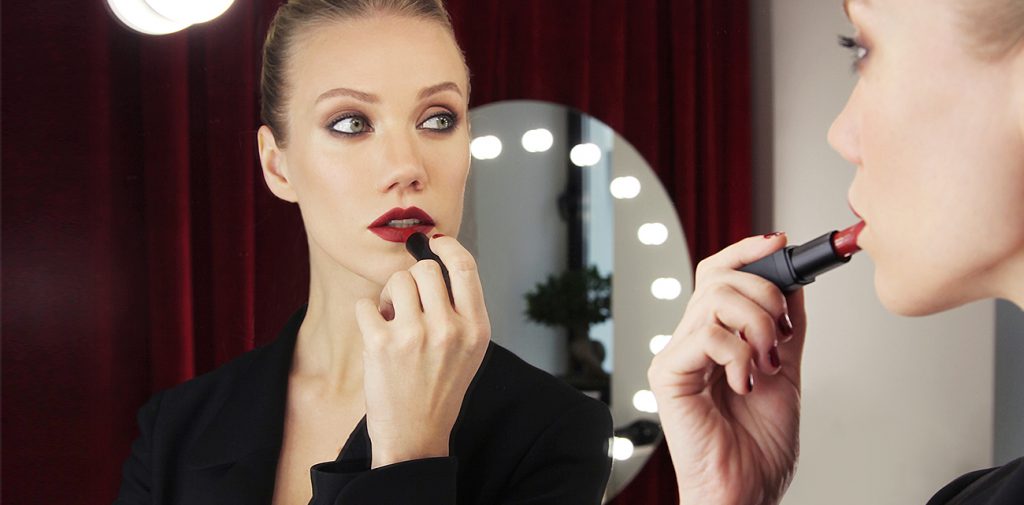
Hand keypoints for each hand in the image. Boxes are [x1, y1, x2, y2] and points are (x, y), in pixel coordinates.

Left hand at [354, 235, 490, 467]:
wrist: (415, 436)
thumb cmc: (440, 389)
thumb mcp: (469, 350)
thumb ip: (460, 310)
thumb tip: (435, 261)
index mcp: (476, 329)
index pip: (465, 267)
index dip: (448, 247)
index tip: (436, 243)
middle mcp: (449, 329)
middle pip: (425, 270)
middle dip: (412, 281)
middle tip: (408, 305)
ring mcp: (414, 336)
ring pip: (396, 282)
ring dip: (390, 297)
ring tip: (393, 323)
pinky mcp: (381, 344)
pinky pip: (366, 304)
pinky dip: (367, 314)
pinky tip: (376, 335)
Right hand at [647, 233, 806, 504]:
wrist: (745, 490)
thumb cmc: (756, 448)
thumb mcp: (785, 372)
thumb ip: (786, 329)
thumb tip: (795, 283)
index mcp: (713, 338)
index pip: (717, 274)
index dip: (747, 252)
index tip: (782, 244)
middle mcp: (689, 341)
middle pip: (717, 278)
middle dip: (765, 294)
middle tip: (783, 334)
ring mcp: (675, 356)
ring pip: (715, 300)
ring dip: (758, 324)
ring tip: (767, 362)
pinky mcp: (667, 374)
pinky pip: (706, 335)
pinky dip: (739, 353)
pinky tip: (746, 381)